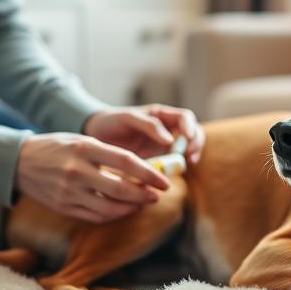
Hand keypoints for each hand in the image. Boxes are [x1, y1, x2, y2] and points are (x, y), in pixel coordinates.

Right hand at [14, 133, 169, 222]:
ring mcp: (68, 191)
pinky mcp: (63, 207)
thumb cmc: (57, 147)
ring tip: (144, 202)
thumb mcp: (82, 141)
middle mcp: (77, 171)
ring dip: (132, 207)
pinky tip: (125, 209)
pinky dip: (114, 215)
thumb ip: (109, 154)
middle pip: (120, 188)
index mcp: (84, 148)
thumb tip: (142, 170)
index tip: (164, 180)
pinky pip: (95, 216)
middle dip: (144, 194)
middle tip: (158, 194)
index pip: (126, 162)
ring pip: (109, 207)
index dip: (149, 174)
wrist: (19, 162)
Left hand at [84, 104, 204, 163]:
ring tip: (184, 164)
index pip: (186, 118)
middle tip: (188, 154)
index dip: (190, 127)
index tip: (187, 138)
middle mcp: (168, 131)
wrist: (95, 136)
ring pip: (188, 150)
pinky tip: (171, 174)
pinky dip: (176, 169)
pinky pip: (173, 165)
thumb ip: (149, 125)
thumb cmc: (111, 122)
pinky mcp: (159, 162)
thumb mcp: (128, 118)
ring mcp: (164, 147)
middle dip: (195, 144)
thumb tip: (171, 140)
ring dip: (190, 157)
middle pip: (194, 134)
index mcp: (162, 115)